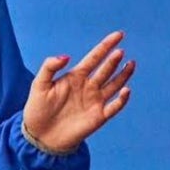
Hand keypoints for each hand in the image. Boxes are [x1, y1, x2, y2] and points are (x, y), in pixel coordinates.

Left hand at [21, 30, 134, 153]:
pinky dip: (122, 99)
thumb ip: (49, 67)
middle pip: (105, 69)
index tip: (118, 35)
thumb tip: (66, 56)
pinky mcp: (98, 116)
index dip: (106, 46)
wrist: (40, 135)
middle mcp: (88, 86)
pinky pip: (114, 106)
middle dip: (113, 60)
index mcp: (75, 76)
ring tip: (131, 64)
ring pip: (114, 84)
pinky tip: (126, 90)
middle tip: (119, 51)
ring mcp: (95, 101)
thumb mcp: (39, 84)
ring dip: (123, 75)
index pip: (94, 57)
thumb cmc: (38, 108)